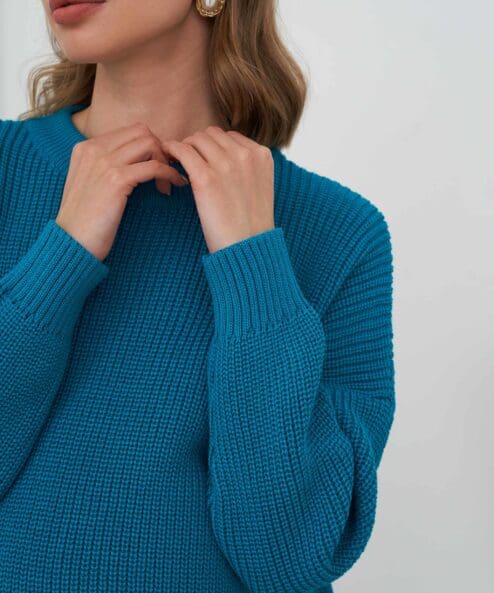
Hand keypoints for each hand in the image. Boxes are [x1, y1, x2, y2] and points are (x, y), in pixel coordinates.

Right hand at [55, 122, 188, 260]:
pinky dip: (168, 174)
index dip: (151, 146)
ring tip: (168, 183)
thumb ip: (106, 168)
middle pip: (142, 132)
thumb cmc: (84, 221)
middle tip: (167, 173)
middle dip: (161, 150)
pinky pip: (154, 166)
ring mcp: (104, 162)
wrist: (70, 243)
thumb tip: (136, 162)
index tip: (160, 166)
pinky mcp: (116, 180)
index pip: (130, 131)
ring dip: (166, 162)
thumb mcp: (90, 185)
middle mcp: (94, 149)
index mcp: (86, 148)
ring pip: (149, 144)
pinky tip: (170, 188)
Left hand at [160, 128, 274, 253]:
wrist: (248, 249)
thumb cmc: (250, 226)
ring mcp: (226, 165)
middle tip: (186, 161)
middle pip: (211, 135)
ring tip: (176, 163)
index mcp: (261, 155)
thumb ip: (247, 169)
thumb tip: (222, 158)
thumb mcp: (259, 189)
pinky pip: (182, 150)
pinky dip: (171, 150)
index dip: (213, 148)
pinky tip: (167, 159)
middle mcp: (246, 155)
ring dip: (184, 148)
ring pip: (195, 139)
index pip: (229, 137)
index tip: (203, 160)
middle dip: (197, 146)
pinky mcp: (206, 178)